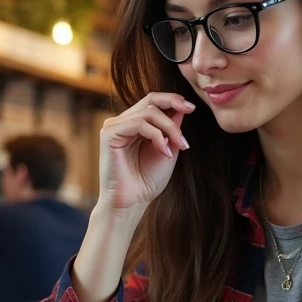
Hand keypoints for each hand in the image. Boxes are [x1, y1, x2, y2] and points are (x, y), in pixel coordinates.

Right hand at [97, 92, 193, 213]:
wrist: (132, 203)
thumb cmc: (147, 181)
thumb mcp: (168, 149)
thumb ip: (172, 129)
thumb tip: (181, 107)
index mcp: (134, 124)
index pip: (153, 101)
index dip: (173, 99)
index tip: (192, 108)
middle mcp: (122, 122)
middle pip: (151, 101)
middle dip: (174, 108)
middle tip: (190, 118)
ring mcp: (114, 126)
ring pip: (148, 111)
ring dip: (169, 128)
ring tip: (179, 147)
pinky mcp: (109, 134)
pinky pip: (138, 123)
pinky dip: (156, 135)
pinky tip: (164, 152)